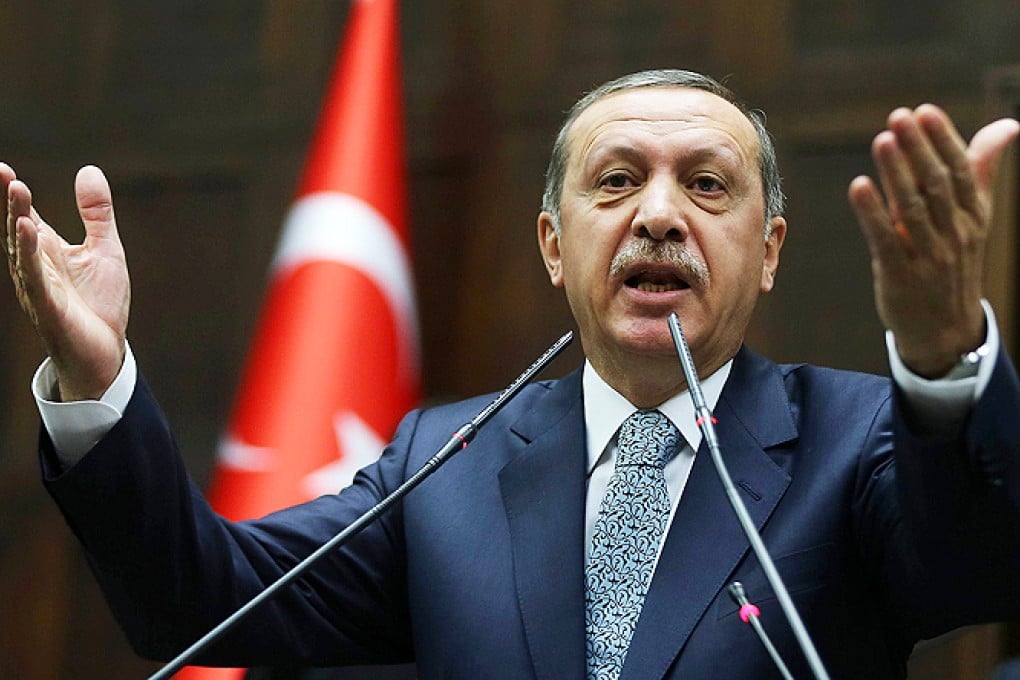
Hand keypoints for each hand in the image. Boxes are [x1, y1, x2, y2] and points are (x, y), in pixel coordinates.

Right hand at [2, 163, 129, 400]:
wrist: (105, 352)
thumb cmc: (99, 304)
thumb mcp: (105, 249)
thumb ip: (96, 213)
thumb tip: (89, 170)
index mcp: (48, 250)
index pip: (26, 215)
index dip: (15, 193)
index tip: (3, 167)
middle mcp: (36, 265)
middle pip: (18, 227)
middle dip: (10, 200)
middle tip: (3, 171)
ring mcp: (39, 286)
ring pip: (22, 249)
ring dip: (17, 220)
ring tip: (17, 190)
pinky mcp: (48, 306)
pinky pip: (34, 277)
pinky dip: (28, 254)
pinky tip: (26, 231)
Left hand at [848, 106, 1019, 377]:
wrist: (946, 329)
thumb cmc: (953, 262)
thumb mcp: (973, 218)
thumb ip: (982, 171)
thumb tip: (1007, 125)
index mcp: (974, 216)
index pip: (962, 171)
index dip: (943, 140)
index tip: (925, 111)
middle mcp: (955, 234)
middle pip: (937, 185)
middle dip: (918, 149)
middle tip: (898, 117)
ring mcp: (928, 256)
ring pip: (912, 209)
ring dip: (896, 174)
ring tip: (881, 141)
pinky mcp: (900, 275)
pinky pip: (885, 240)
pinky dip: (872, 213)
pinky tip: (859, 186)